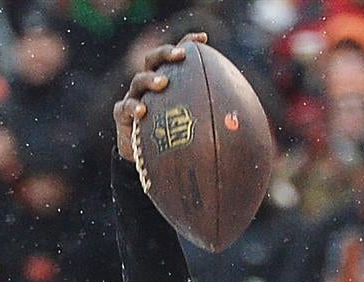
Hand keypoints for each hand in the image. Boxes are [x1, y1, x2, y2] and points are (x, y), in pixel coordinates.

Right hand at [113, 31, 207, 162]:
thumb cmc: (178, 140)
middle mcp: (150, 86)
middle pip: (154, 59)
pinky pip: (124, 108)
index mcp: (168, 81)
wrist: (152, 161)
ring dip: (151, 79)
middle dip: (167, 53)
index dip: (187, 43)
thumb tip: (241, 124)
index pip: (176, 56)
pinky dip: (133, 107)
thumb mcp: (195, 127)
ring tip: (163, 82)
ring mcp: (135, 97)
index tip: (203, 39)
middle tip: (181, 55)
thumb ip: (212, 120)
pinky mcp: (123, 115)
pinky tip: (143, 111)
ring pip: (139, 80)